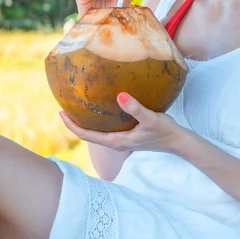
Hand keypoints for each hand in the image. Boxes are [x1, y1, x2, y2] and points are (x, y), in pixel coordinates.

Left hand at [59, 92, 184, 153]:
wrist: (178, 141)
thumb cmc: (165, 131)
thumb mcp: (151, 118)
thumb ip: (135, 108)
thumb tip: (120, 96)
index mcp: (116, 141)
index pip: (86, 136)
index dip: (72, 125)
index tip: (61, 112)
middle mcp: (116, 143)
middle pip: (88, 134)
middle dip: (74, 122)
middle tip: (64, 105)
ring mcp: (121, 140)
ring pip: (97, 132)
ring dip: (85, 121)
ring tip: (78, 106)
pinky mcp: (127, 135)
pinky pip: (106, 128)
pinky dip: (98, 120)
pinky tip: (100, 107)